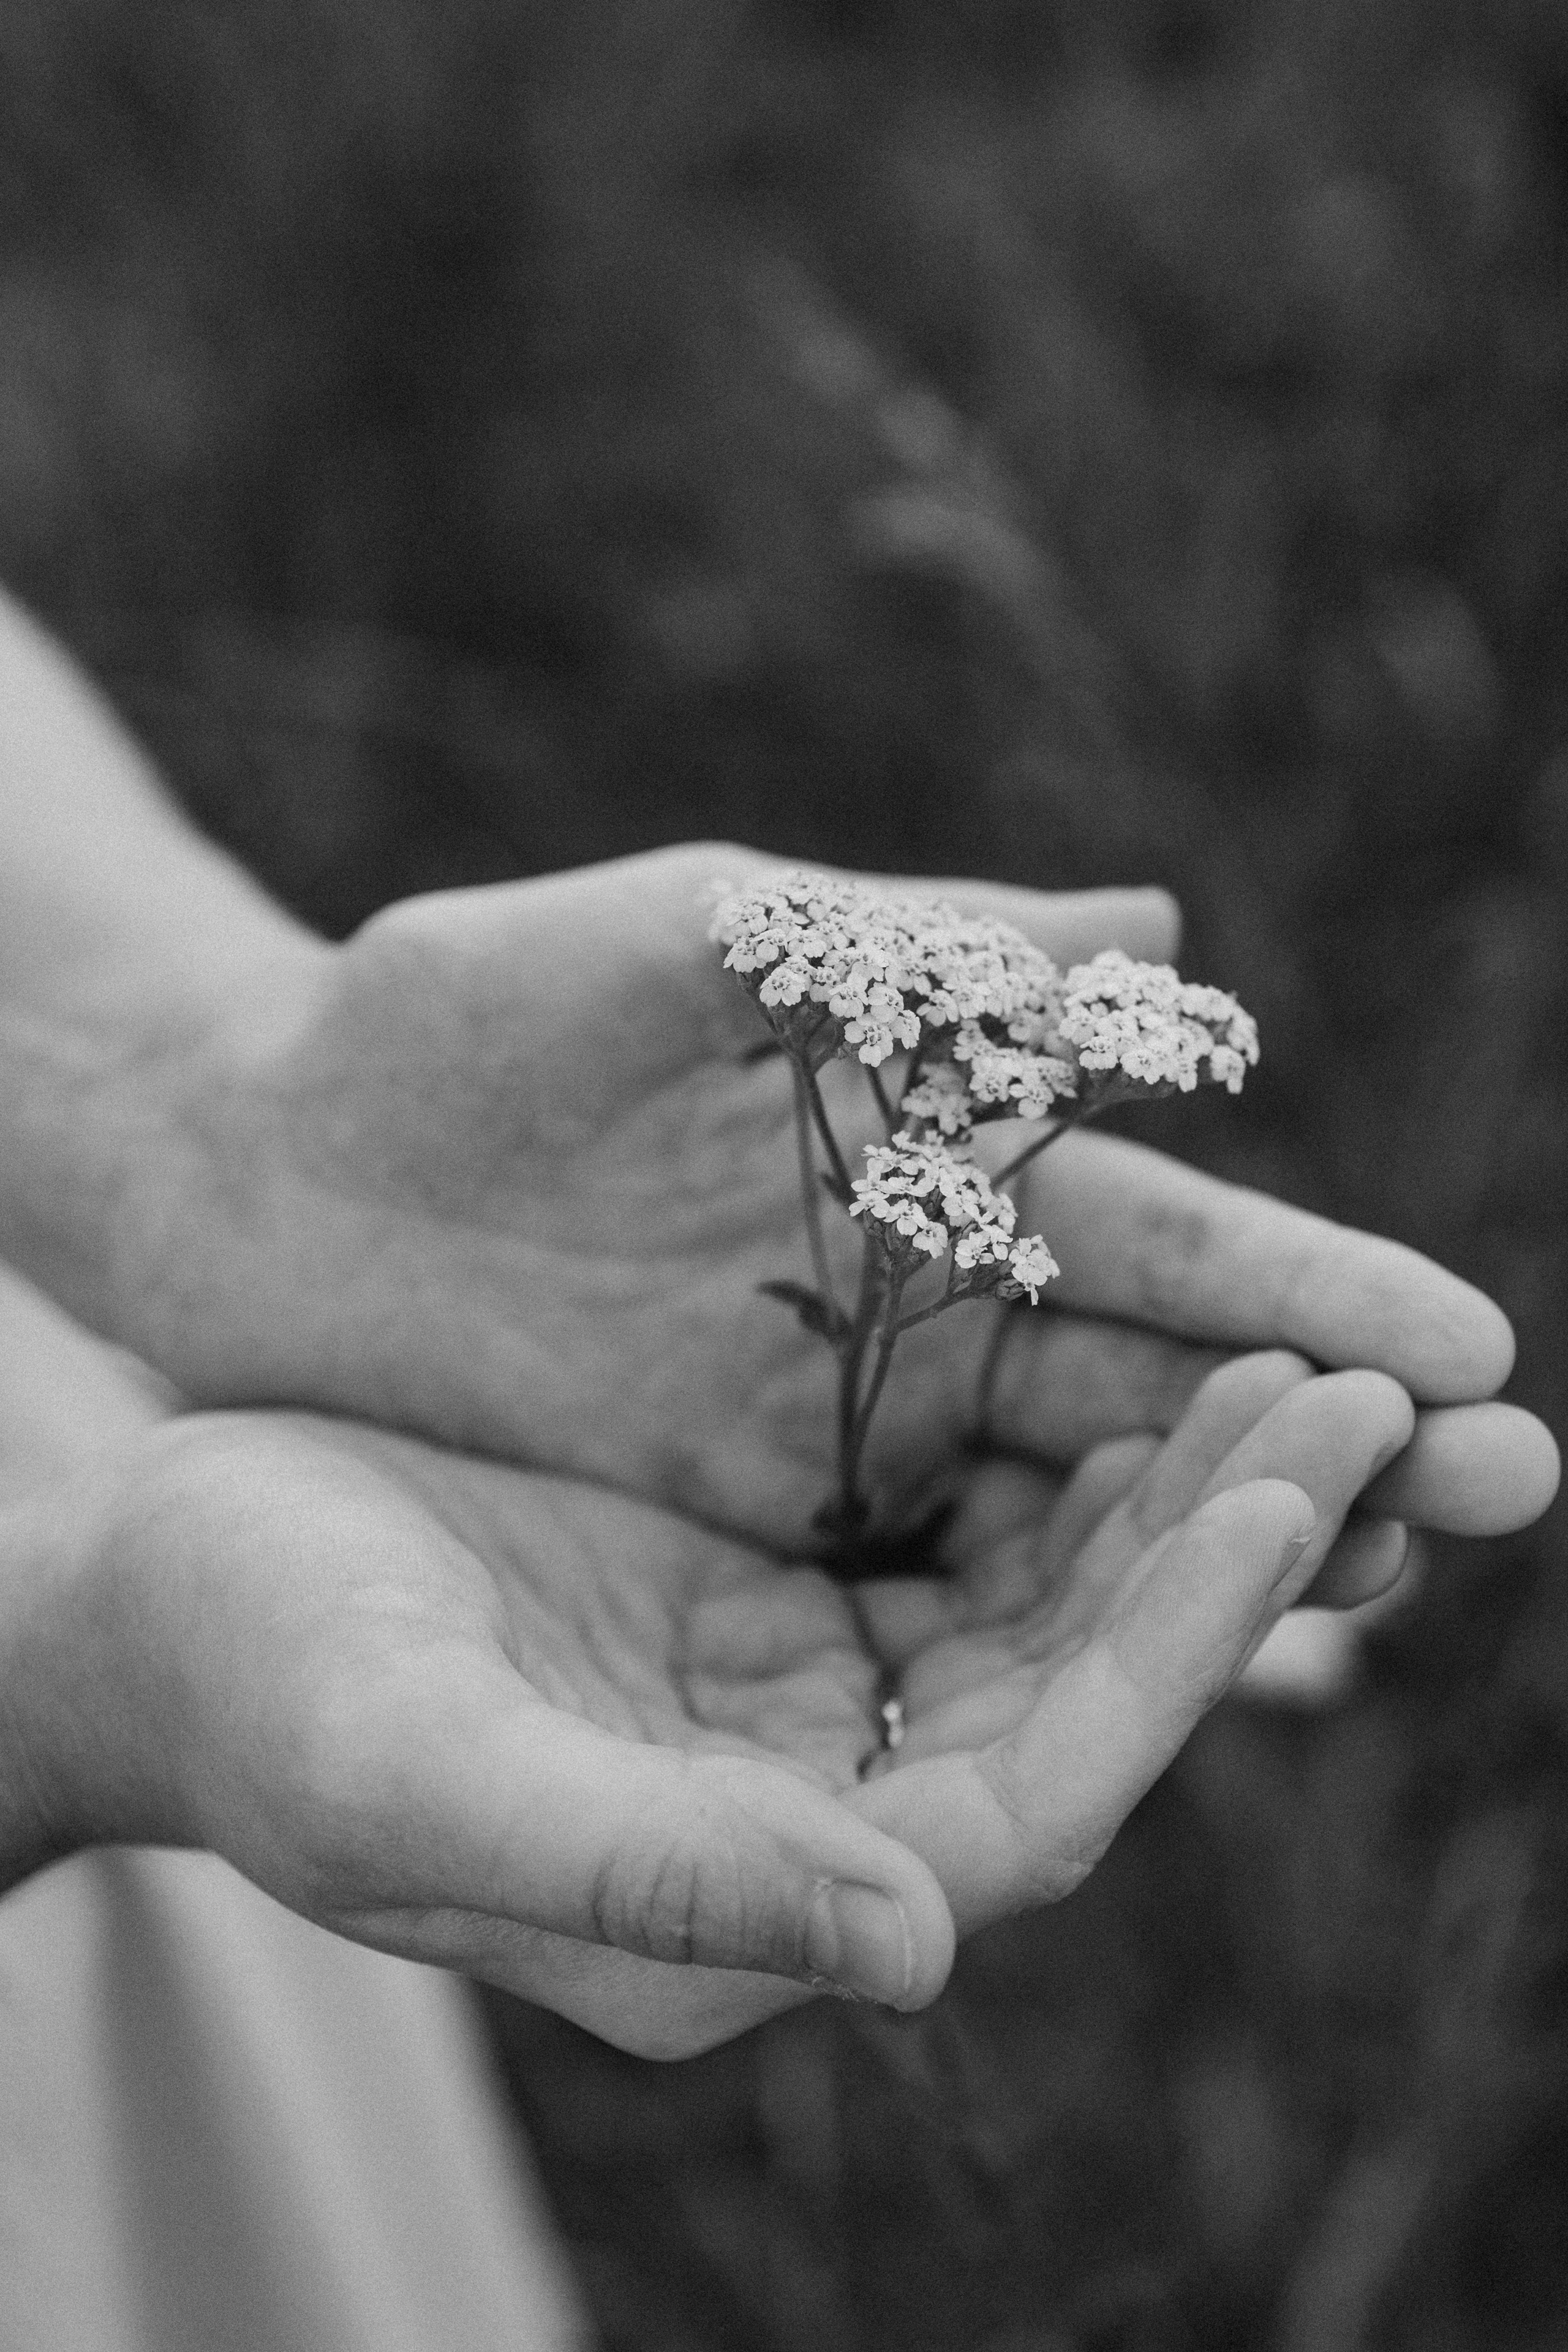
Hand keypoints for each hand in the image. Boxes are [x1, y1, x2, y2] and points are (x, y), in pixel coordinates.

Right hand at [0, 1352, 1476, 2058]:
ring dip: (1176, 1484)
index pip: (1032, 1802)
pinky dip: (1071, 1442)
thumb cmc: (253, 1686)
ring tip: (1297, 1353)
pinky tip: (1145, 1340)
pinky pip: (972, 1522)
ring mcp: (803, 1696)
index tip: (1287, 1503)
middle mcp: (811, 1811)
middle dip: (1224, 1549)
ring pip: (1050, 1602)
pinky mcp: (778, 1590)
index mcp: (749, 1896)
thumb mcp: (415, 1778)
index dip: (1170, 1659)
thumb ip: (647, 1877)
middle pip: (1081, 1695)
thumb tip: (921, 1947)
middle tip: (1356, 1393)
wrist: (162, 1584)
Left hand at [90, 844, 1554, 1558]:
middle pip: (1156, 1391)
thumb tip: (1162, 925)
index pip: (1151, 1236)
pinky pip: (926, 1604)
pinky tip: (1179, 1705)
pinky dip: (1053, 1645)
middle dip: (1329, 1437)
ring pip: (1073, 1515)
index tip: (1463, 1351)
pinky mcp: (745, 1534)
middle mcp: (915, 1306)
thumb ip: (886, 949)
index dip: (1306, 1293)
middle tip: (1505, 1498)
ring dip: (1228, 1560)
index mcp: (924, 1154)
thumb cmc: (444, 1033)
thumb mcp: (654, 950)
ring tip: (1389, 1609)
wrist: (254, 1172)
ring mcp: (838, 1434)